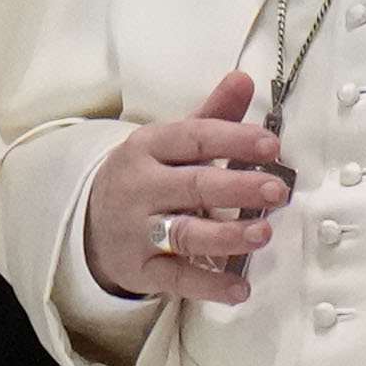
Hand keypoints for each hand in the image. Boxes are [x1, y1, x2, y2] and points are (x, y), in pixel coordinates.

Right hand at [83, 71, 294, 308]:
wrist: (89, 222)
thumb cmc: (147, 176)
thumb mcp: (171, 143)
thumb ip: (211, 115)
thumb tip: (243, 78)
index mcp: (148, 148)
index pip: (193, 139)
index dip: (233, 140)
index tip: (272, 146)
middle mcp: (140, 187)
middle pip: (192, 186)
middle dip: (236, 189)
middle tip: (277, 191)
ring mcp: (137, 230)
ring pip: (184, 233)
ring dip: (226, 236)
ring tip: (263, 235)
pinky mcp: (140, 269)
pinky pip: (177, 278)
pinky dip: (209, 285)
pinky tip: (241, 288)